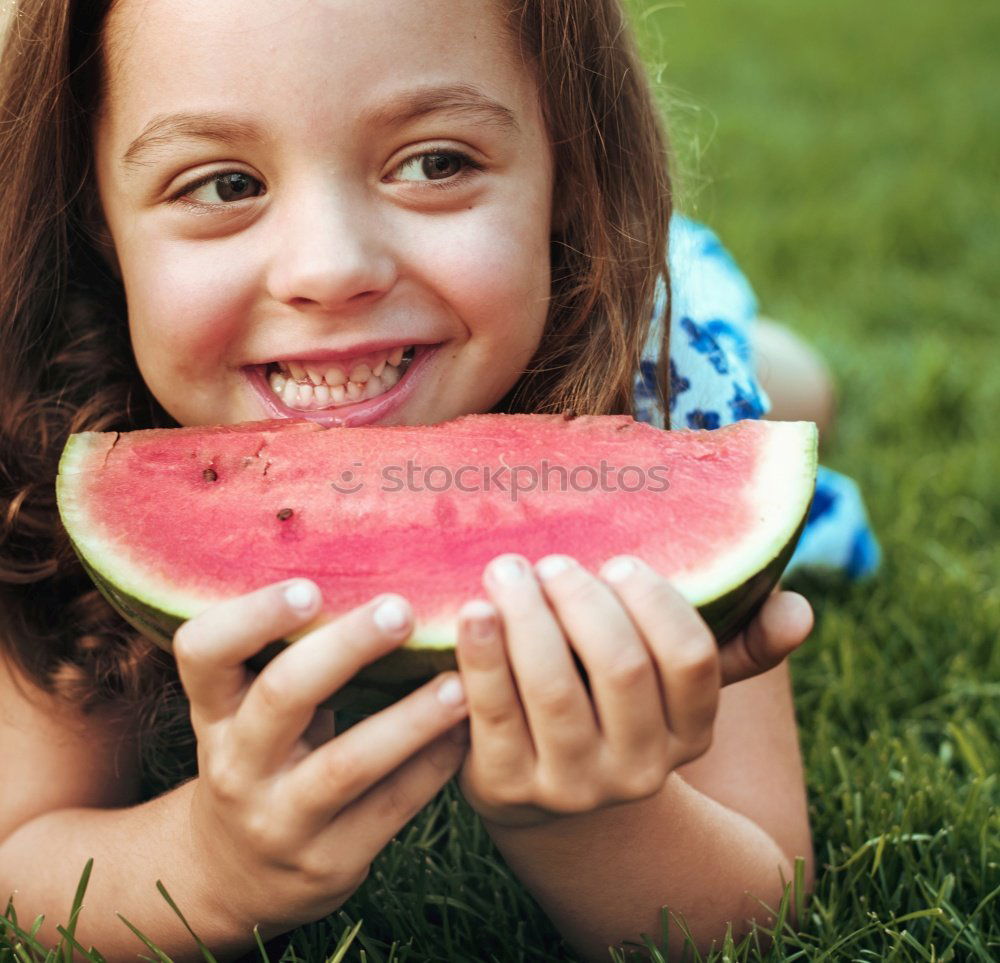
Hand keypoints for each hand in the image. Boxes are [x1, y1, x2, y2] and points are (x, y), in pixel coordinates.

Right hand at [172, 580, 468, 937]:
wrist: (235, 874)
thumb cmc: (259, 757)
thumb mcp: (245, 712)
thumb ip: (284, 655)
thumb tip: (371, 566)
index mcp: (214, 712)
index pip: (202, 652)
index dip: (251, 616)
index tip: (310, 586)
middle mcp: (236, 765)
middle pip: (282, 695)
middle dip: (345, 648)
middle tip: (402, 611)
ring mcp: (280, 819)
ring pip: (346, 764)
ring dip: (410, 719)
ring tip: (460, 683)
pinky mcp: (328, 862)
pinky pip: (390, 808)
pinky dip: (433, 765)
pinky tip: (469, 730)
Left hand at [454, 555, 811, 828]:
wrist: (543, 786)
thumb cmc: (610, 703)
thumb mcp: (671, 685)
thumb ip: (739, 643)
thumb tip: (802, 610)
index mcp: (688, 733)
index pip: (690, 660)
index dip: (655, 602)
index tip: (619, 561)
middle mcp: (638, 768)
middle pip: (620, 669)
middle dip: (584, 601)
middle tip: (552, 561)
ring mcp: (570, 785)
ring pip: (554, 689)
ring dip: (528, 618)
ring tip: (508, 570)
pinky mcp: (505, 786)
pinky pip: (492, 712)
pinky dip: (481, 655)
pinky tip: (470, 610)